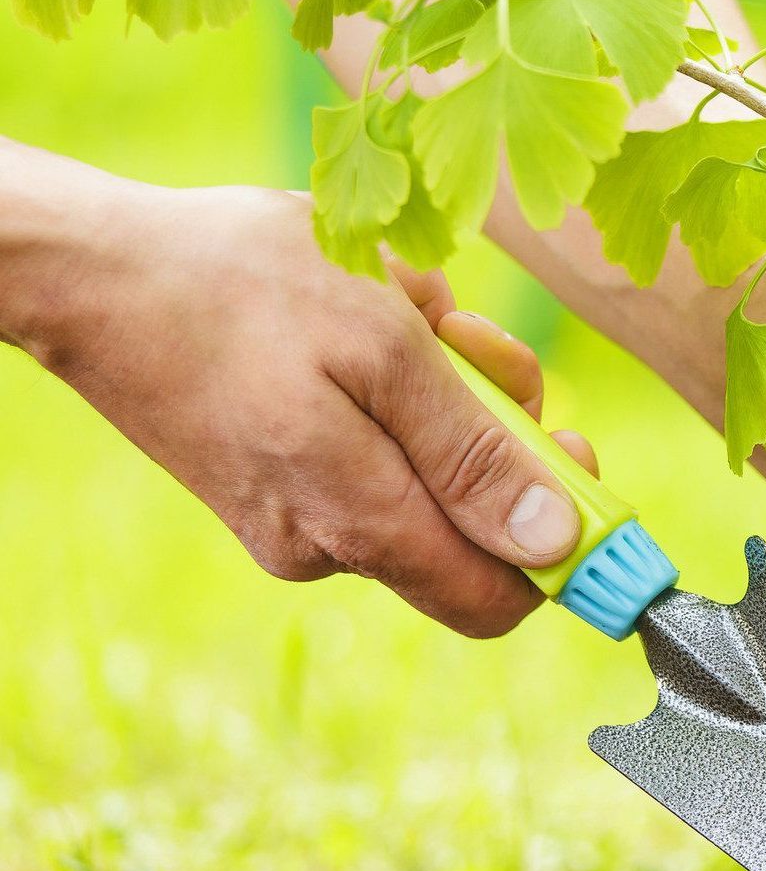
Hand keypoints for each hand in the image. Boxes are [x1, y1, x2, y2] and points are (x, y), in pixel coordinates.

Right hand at [18, 181, 596, 636]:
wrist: (90, 271)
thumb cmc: (242, 286)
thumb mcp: (385, 346)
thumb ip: (473, 453)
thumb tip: (554, 543)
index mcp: (360, 523)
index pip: (500, 599)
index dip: (559, 541)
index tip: (569, 452)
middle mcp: (326, 548)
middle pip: (468, 528)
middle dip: (493, 431)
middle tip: (467, 342)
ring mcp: (292, 523)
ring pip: (421, 478)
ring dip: (441, 396)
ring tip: (396, 313)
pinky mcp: (270, 490)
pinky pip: (370, 457)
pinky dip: (389, 395)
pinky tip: (355, 327)